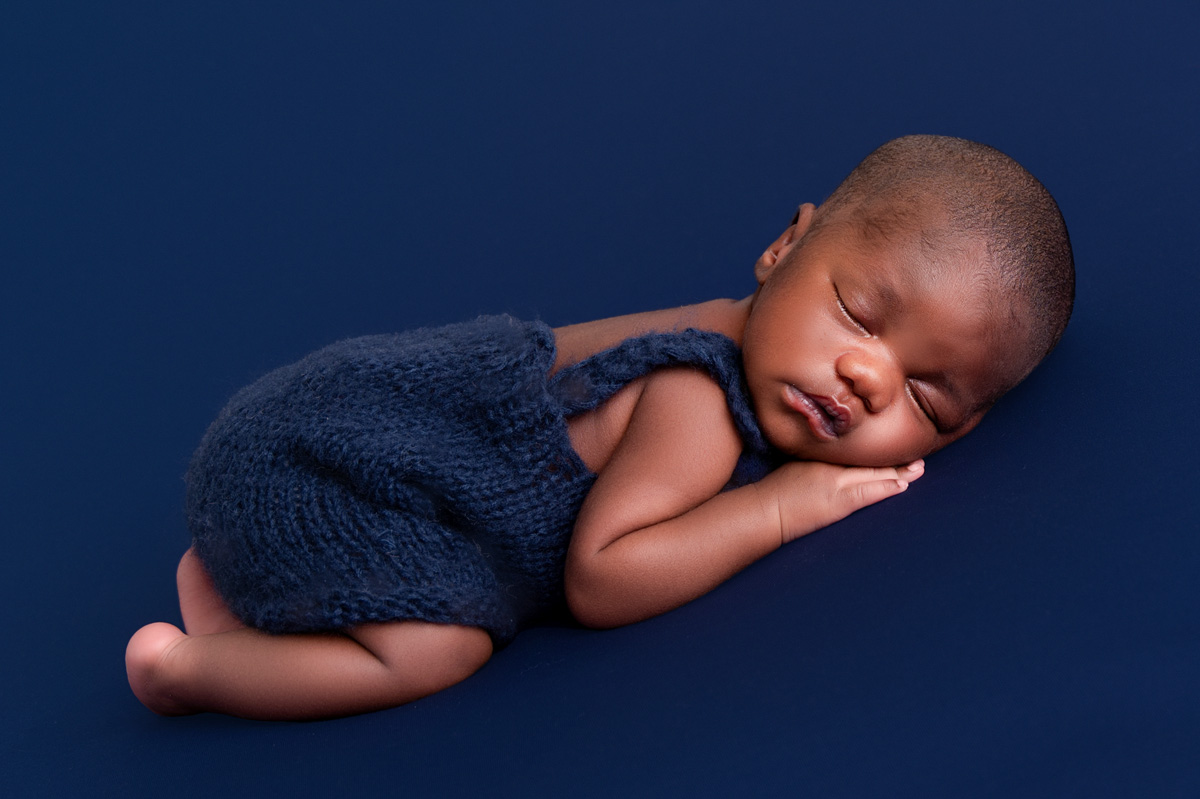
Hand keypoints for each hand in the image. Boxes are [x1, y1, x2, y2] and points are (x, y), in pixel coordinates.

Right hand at [758, 459, 924, 544]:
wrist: (764, 511)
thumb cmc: (774, 491)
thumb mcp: (795, 467)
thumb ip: (815, 461)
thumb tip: (832, 463)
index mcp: (822, 457)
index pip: (856, 451)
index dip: (877, 450)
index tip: (895, 444)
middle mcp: (832, 467)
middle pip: (869, 461)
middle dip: (894, 460)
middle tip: (919, 458)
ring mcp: (836, 485)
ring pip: (874, 475)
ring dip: (898, 473)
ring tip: (918, 470)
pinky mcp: (838, 504)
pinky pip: (868, 493)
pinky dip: (886, 487)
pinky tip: (902, 485)